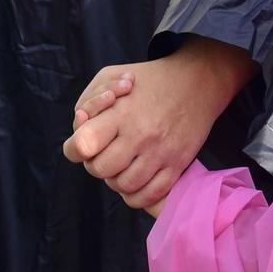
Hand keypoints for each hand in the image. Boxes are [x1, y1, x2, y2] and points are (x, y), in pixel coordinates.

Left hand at [67, 72, 167, 214]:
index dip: (75, 148)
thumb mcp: (111, 75)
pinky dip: (137, 194)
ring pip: (124, 186)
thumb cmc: (149, 79)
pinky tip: (136, 179)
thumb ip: (88, 101)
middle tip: (105, 153)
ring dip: (116, 179)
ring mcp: (161, 152)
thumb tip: (80, 126)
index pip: (84, 144)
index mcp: (121, 112)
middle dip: (96, 163)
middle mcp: (140, 135)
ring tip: (122, 165)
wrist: (197, 81)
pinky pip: (150, 195)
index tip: (84, 143)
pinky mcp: (177, 164)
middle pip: (100, 170)